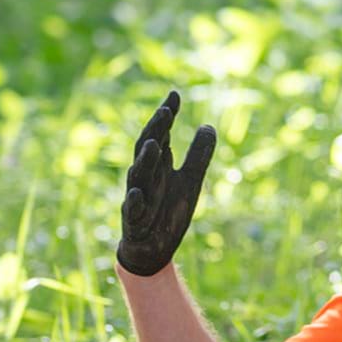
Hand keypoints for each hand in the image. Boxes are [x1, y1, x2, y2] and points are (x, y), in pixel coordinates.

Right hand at [117, 90, 215, 276]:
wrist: (153, 247)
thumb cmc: (168, 210)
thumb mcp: (190, 180)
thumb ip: (198, 155)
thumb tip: (208, 125)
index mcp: (158, 165)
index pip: (160, 134)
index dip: (166, 115)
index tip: (175, 94)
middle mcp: (145, 177)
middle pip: (147, 148)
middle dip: (156, 130)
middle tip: (166, 111)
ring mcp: (138, 197)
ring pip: (138, 175)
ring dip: (145, 160)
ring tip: (154, 143)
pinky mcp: (135, 221)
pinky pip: (132, 210)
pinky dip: (135, 201)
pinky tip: (137, 193)